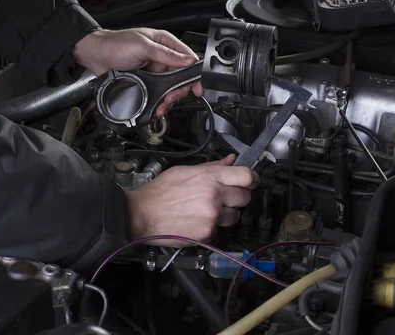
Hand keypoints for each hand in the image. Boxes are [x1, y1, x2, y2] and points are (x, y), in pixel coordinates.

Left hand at [74, 28, 202, 116]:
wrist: (94, 55)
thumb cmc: (115, 44)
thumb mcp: (142, 46)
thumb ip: (166, 54)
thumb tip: (187, 60)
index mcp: (165, 43)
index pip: (188, 58)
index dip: (194, 74)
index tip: (197, 87)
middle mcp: (162, 56)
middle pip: (180, 77)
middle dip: (178, 91)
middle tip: (171, 98)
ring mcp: (155, 69)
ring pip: (170, 87)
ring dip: (168, 98)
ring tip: (162, 105)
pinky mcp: (147, 80)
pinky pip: (158, 92)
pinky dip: (159, 100)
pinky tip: (157, 105)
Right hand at [124, 155, 259, 245]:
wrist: (141, 214)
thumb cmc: (160, 192)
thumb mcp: (186, 171)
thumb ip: (213, 167)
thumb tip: (231, 160)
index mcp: (210, 177)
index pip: (246, 176)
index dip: (252, 179)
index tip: (251, 182)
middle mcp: (214, 196)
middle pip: (245, 197)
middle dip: (238, 197)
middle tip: (225, 197)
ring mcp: (212, 216)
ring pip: (235, 216)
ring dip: (226, 214)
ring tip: (207, 210)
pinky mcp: (207, 234)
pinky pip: (219, 230)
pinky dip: (212, 227)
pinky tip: (197, 221)